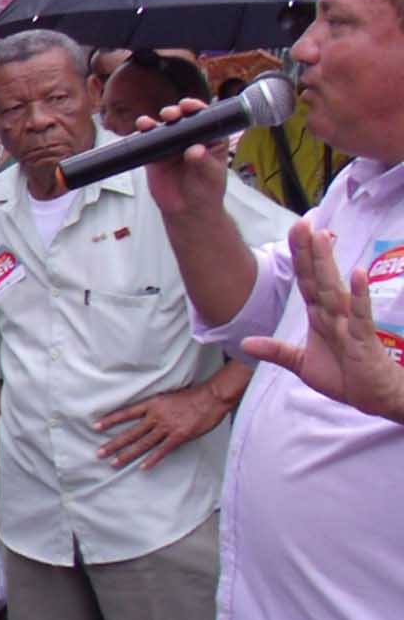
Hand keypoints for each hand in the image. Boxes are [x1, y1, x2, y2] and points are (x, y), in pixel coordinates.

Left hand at [95, 384, 229, 470]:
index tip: (95, 426)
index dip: (110, 420)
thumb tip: (144, 415)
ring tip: (113, 463)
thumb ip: (154, 407)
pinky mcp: (179, 436)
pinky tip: (141, 467)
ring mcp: (167, 427)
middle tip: (98, 453)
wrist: (211, 398)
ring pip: (143, 444)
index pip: (126, 413)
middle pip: (130, 433)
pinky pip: (162, 450)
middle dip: (113, 444)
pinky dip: (152, 460)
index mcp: (151, 404)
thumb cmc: (190, 396)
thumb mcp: (167, 396)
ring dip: (127, 455)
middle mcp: (156, 416)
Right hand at [136, 98, 230, 219]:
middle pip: (181, 119)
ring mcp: (171, 146)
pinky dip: (142, 136)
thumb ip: (204, 162)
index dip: (196, 109)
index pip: (204, 118)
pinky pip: (147, 143)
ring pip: (162, 128)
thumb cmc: (207, 192)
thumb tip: (194, 150)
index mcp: (210, 139)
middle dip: (175, 113)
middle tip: (170, 115)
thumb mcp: (211, 176)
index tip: (188, 106)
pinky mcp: (155, 157)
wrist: (188, 212)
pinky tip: (139, 131)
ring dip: (154, 122)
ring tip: (148, 123)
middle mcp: (190, 138)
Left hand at [241, 220, 403, 423]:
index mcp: (319, 316)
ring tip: (322, 238)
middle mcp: (334, 313)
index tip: (294, 229)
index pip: (306, 281)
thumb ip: (276, 351)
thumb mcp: (302, 364)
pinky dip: (359, 296)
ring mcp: (350, 323)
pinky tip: (358, 274)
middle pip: (318, 277)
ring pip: (335, 289)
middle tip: (302, 222)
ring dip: (328, 265)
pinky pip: (361, 315)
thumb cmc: (344, 375)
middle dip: (309, 252)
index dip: (299, 257)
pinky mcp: (365, 338)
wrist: (374, 397)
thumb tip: (245, 344)